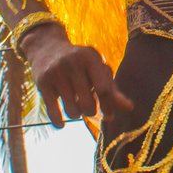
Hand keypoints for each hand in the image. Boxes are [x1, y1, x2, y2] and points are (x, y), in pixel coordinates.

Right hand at [19, 23, 133, 128]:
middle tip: (88, 107)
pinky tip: (61, 124)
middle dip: (91, 111)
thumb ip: (112, 88)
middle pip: (88, 103)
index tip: (109, 116)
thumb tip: (129, 108)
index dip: (108, 106)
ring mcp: (56, 72)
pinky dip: (59, 122)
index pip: (104, 89)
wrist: (46, 48)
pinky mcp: (42, 82)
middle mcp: (73, 63)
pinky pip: (53, 112)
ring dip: (76, 115)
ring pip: (72, 110)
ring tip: (76, 106)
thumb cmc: (80, 63)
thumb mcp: (96, 68)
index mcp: (91, 58)